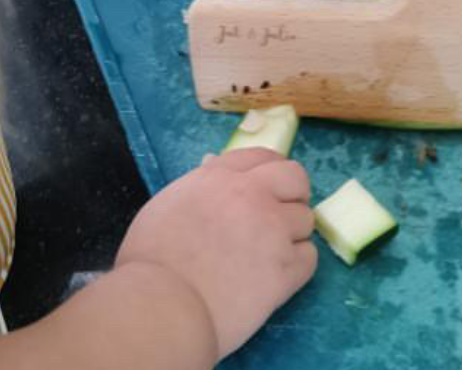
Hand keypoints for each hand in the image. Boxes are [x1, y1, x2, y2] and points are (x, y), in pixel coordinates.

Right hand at [114, 149, 316, 359]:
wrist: (164, 304)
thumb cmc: (152, 259)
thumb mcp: (169, 203)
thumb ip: (199, 185)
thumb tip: (213, 168)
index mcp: (220, 176)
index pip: (261, 156)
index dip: (268, 170)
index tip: (268, 184)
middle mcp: (253, 194)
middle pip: (295, 177)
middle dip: (292, 192)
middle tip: (279, 213)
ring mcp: (274, 230)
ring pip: (306, 218)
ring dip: (292, 232)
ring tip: (270, 252)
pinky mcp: (287, 269)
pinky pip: (309, 257)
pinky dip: (297, 264)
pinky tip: (277, 275)